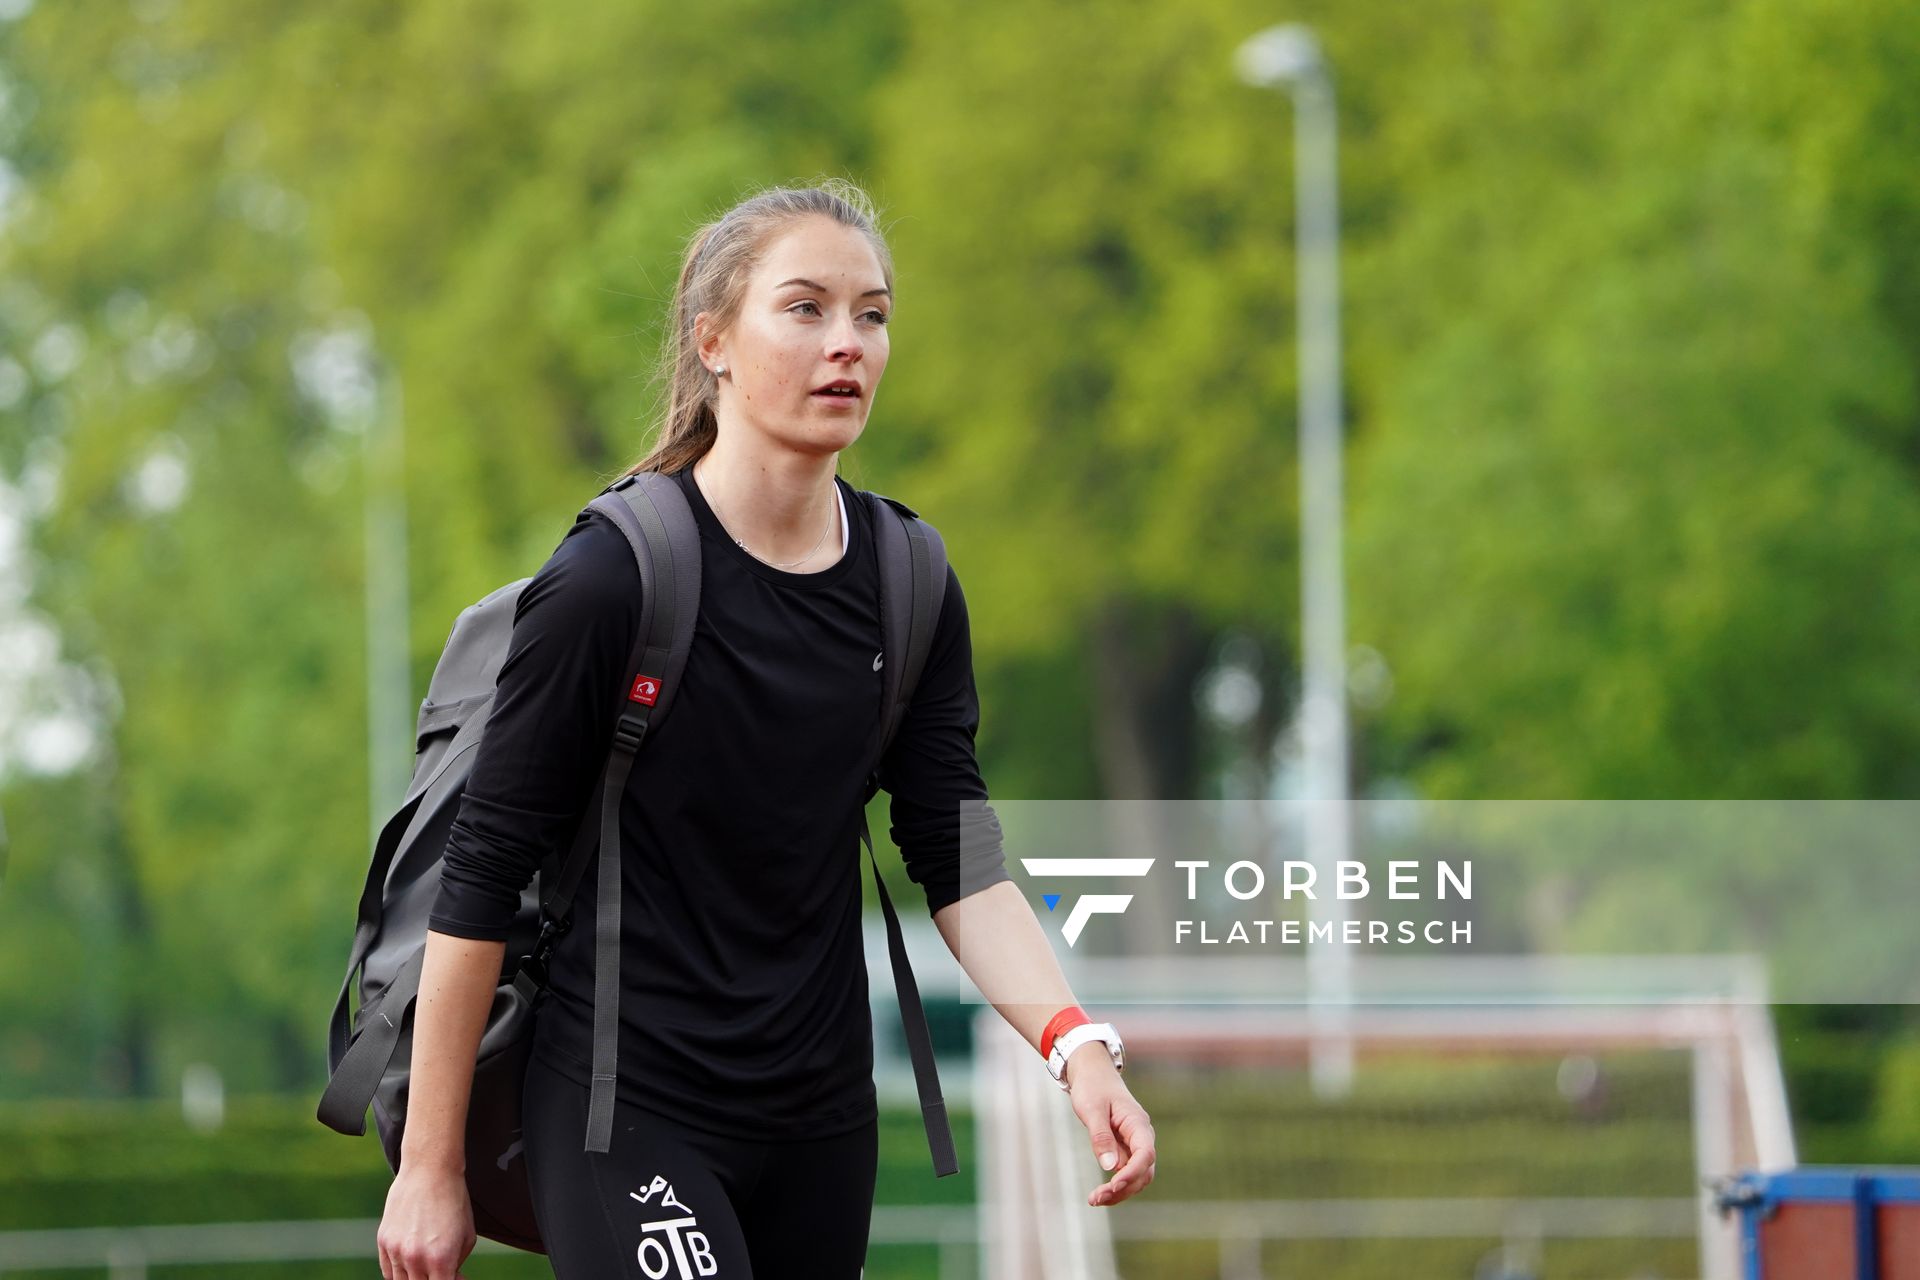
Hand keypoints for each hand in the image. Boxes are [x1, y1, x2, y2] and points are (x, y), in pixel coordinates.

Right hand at [377, 1162, 475, 1279]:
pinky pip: (388, 1271)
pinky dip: (399, 1272)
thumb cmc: (454, 1202)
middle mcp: (415, 1258)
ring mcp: (396, 1250)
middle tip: (441, 1269)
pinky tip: (412, 1260)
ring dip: (415, 1278)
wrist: (430, 1171)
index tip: (454, 1277)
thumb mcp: (467, 1237)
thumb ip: (457, 1266)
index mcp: (441, 1259)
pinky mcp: (383, 1241)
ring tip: (427, 1263)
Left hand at [1064, 1045, 1156, 1207]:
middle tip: (1096, 1198)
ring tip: (1095, 1200)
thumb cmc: (1093, 1088)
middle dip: (1123, 1188)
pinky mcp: (1126, 1149)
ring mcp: (1135, 1144)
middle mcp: (1141, 1136)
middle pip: (1143, 1171)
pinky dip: (1115, 1185)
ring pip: (1137, 1176)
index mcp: (1137, 1123)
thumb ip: (1101, 1137)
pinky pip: (1126, 1172)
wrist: (1093, 1074)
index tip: (1113, 1185)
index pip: (1145, 1154)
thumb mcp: (1092, 1109)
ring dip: (1120, 1191)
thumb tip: (1109, 1167)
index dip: (1132, 1173)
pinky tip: (1100, 1194)